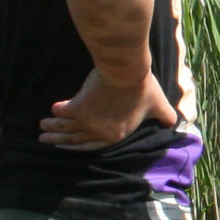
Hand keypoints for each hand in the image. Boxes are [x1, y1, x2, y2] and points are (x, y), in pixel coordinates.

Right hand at [39, 68, 175, 149]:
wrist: (126, 72)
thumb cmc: (142, 87)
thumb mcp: (158, 104)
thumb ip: (166, 116)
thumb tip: (177, 124)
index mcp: (116, 135)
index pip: (93, 145)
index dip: (79, 147)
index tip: (69, 146)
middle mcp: (100, 133)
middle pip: (75, 140)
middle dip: (60, 141)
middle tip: (46, 140)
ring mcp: (87, 122)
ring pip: (66, 128)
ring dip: (53, 129)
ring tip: (42, 128)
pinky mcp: (77, 108)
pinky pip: (62, 112)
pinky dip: (56, 112)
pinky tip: (51, 110)